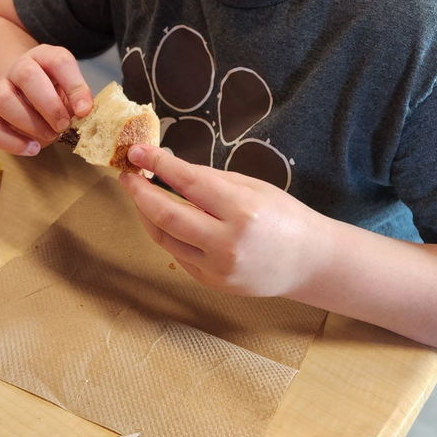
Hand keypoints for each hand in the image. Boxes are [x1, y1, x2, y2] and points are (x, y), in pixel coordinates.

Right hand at [0, 44, 92, 155]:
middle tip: (64, 125)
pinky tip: (33, 148)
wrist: (24, 93)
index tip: (85, 110)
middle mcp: (18, 68)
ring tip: (51, 136)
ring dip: (30, 123)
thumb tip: (84, 114)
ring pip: (4, 101)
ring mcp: (0, 90)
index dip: (74, 86)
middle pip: (26, 75)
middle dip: (49, 104)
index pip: (58, 61)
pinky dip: (13, 142)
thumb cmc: (54, 92)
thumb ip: (78, 99)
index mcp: (44, 57)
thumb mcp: (70, 90)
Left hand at [118, 145, 326, 297]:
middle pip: (167, 217)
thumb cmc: (284, 216)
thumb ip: (211, 180)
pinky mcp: (213, 284)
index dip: (158, 165)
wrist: (309, 261)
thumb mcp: (253, 187)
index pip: (188, 183)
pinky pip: (179, 255)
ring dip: (146, 215)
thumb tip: (171, 168)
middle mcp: (227, 243)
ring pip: (165, 240)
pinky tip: (163, 219)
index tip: (137, 152)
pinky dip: (167, 235)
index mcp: (242, 210)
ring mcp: (218, 268)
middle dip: (140, 193)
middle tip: (127, 175)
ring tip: (140, 195)